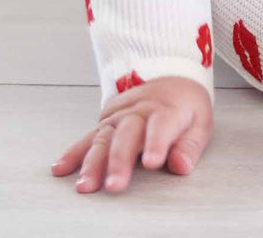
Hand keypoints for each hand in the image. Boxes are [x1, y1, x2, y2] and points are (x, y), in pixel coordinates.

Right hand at [50, 76, 213, 193]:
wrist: (171, 77)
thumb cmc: (186, 106)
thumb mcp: (200, 122)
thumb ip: (191, 145)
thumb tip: (181, 166)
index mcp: (167, 109)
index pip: (161, 126)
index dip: (157, 143)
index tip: (153, 162)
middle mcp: (140, 110)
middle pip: (127, 134)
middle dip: (119, 160)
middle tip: (114, 185)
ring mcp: (120, 114)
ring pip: (104, 136)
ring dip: (92, 162)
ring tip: (85, 185)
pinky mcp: (106, 119)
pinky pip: (88, 136)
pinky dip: (74, 152)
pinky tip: (61, 168)